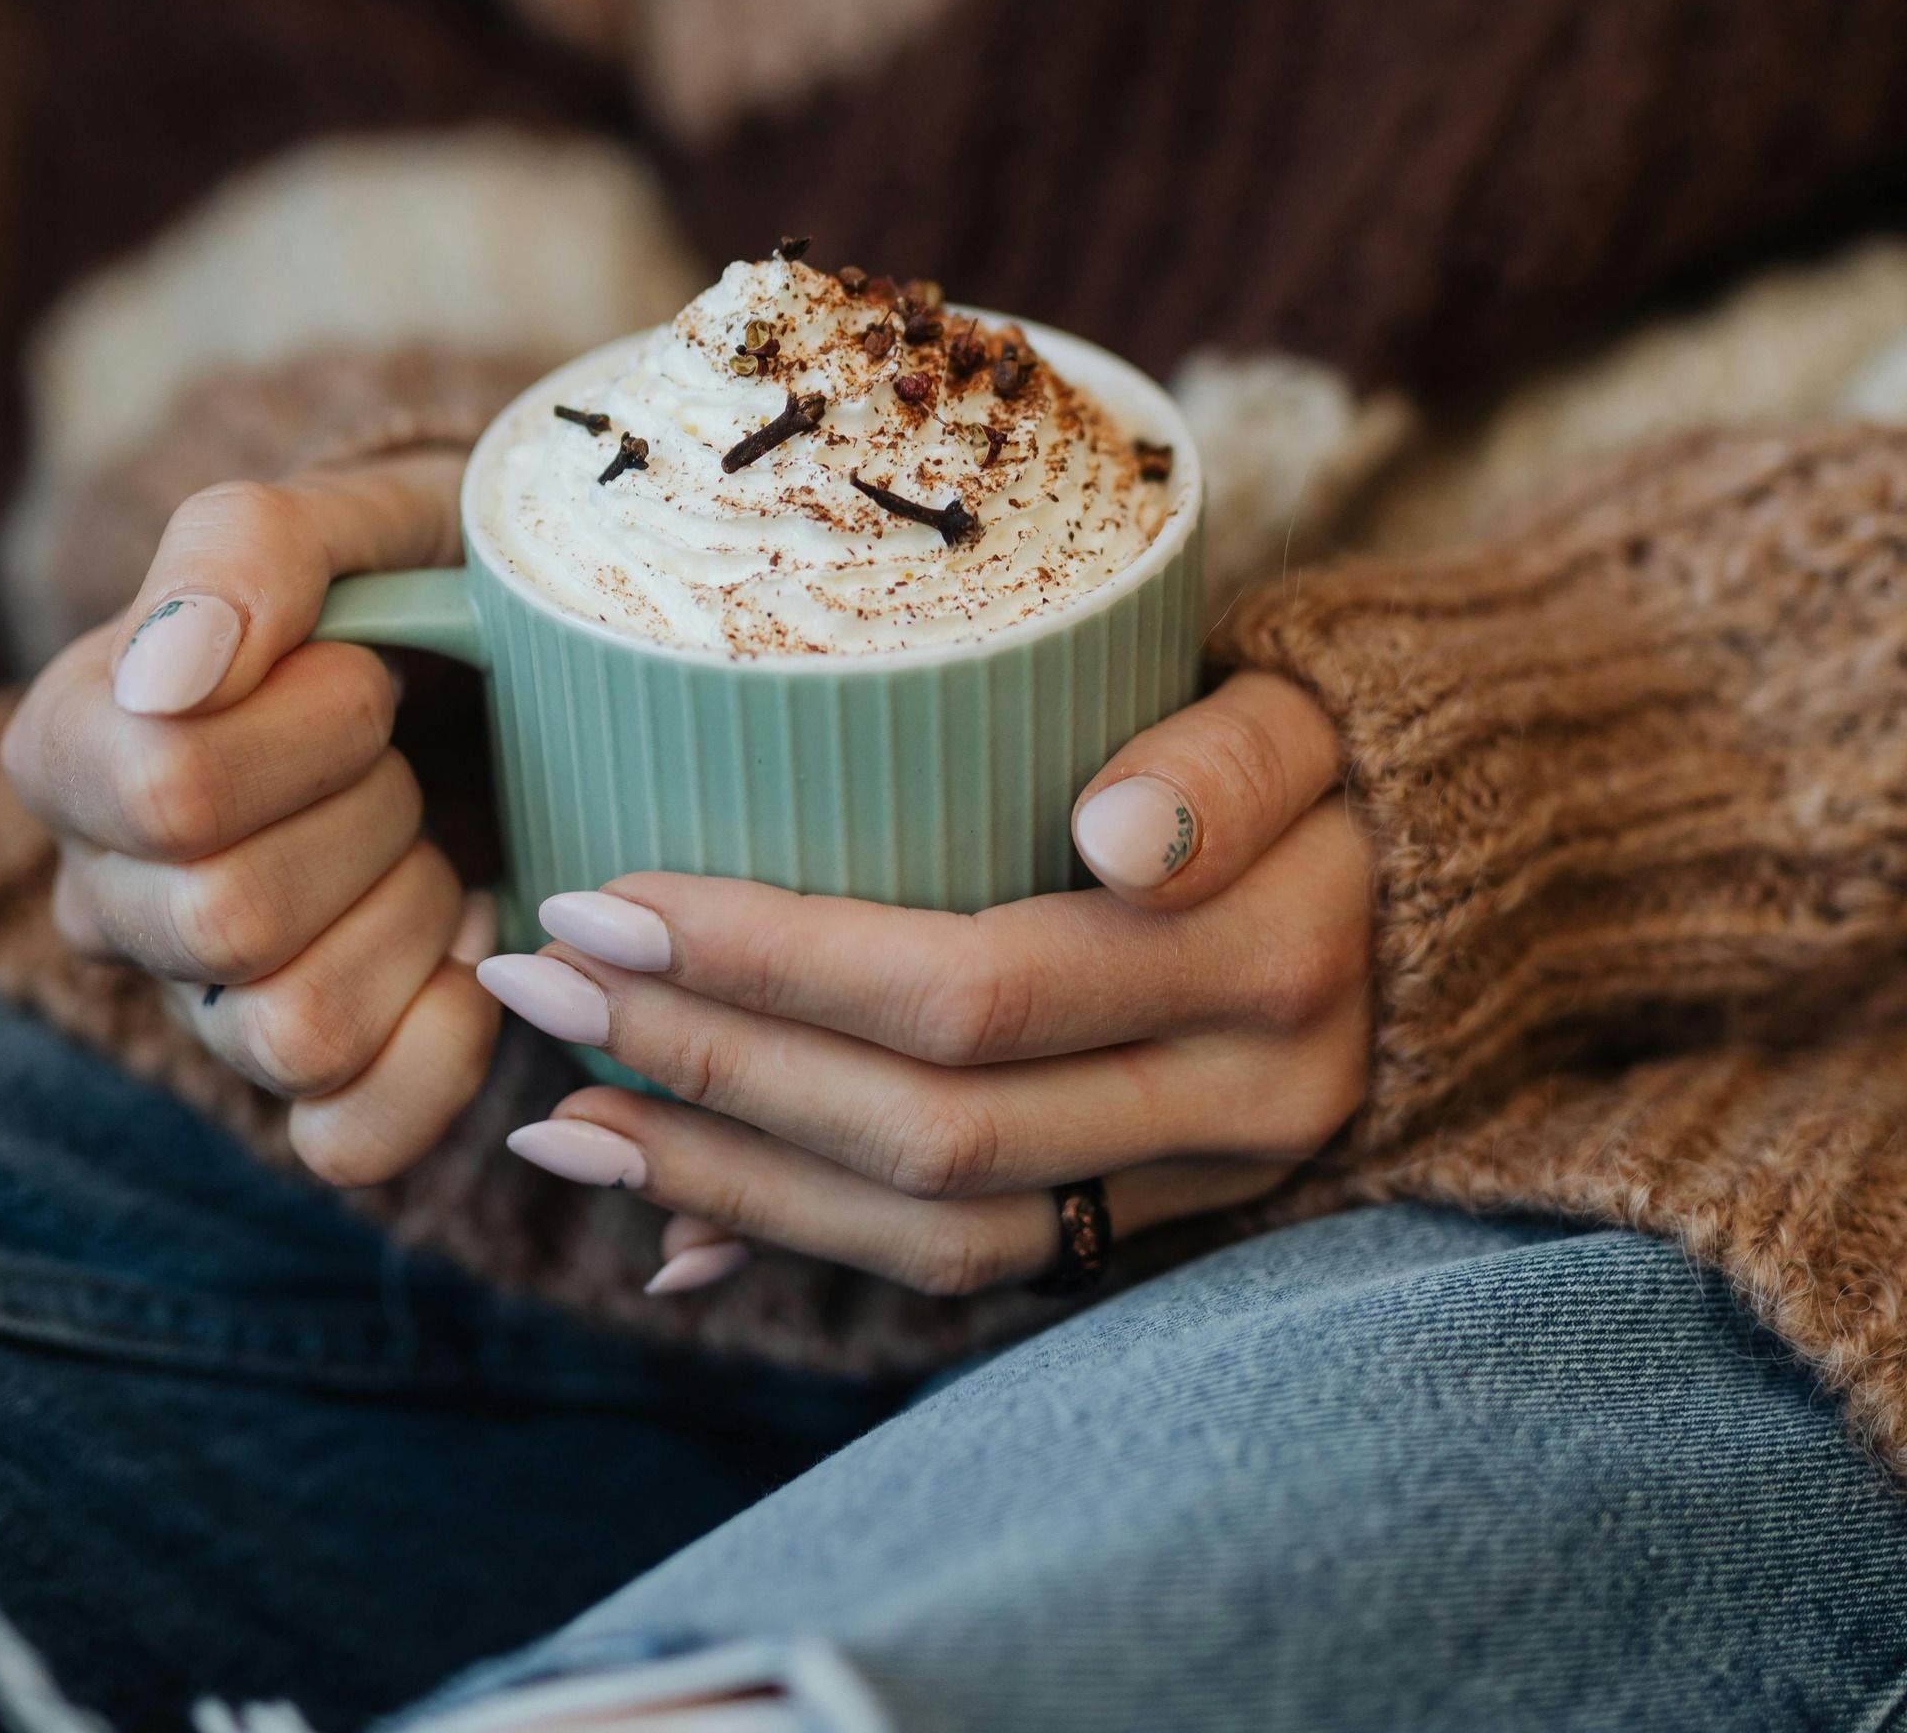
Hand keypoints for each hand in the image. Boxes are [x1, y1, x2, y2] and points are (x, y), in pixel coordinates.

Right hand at [0, 456, 502, 1185]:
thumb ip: (245, 555)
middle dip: (373, 817)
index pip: (167, 789)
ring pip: (292, 1035)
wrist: (522, 666)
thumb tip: (172, 675)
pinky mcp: (314, 1083)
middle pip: (227, 920)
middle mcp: (115, 895)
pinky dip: (443, 1051)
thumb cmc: (425, 585)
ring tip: (435, 845)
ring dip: (412, 922)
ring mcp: (207, 1005)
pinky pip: (351, 1138)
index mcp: (78, 747)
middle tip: (406, 760)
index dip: (310, 728)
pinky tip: (472, 952)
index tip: (364, 671)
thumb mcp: (351, 521)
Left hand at [479, 674, 1370, 1295]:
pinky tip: (679, 1228)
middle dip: (705, 1067)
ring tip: (558, 1123)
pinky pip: (974, 1271)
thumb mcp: (1300, 713)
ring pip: (934, 1234)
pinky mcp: (1154, 1220)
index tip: (599, 903)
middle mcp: (1232, 1105)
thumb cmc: (1333, 760)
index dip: (771, 964)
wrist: (1453, 880)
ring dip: (729, 1181)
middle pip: (925, 1131)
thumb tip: (1108, 838)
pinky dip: (814, 1251)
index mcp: (1259, 966)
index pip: (971, 988)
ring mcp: (1195, 1188)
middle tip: (531, 990)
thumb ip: (1217, 766)